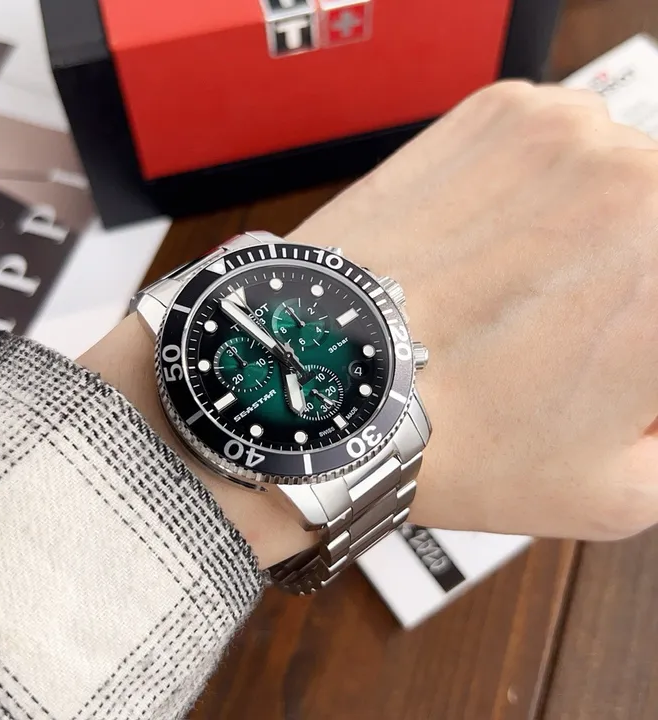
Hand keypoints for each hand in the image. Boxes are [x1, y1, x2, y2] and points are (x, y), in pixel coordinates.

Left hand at [82, 82, 657, 570]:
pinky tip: (490, 252)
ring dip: (593, 229)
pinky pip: (555, 145)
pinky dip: (540, 190)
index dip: (646, 337)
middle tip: (572, 332)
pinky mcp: (496, 114)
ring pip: (618, 179)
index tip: (623, 353)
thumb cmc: (456, 444)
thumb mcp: (620, 489)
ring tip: (521, 294)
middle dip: (636, 282)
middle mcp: (638, 177)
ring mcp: (562, 131)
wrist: (328, 383)